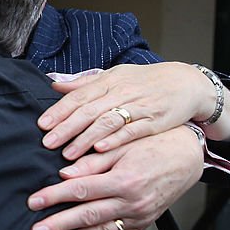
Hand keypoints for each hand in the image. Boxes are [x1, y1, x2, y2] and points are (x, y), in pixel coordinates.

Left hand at [28, 125, 203, 229]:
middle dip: (58, 226)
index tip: (33, 201)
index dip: (54, 196)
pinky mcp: (143, 224)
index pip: (80, 190)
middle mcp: (132, 203)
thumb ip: (93, 162)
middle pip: (87, 217)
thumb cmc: (154, 145)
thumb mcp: (123, 146)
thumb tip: (65, 173)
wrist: (187, 157)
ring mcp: (139, 217)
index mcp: (125, 180)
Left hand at [39, 62, 221, 159]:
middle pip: (89, 110)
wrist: (186, 83)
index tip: (42, 125)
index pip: (79, 96)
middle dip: (66, 128)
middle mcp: (122, 92)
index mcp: (109, 81)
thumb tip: (56, 85)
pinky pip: (132, 131)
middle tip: (47, 143)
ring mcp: (138, 107)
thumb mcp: (115, 76)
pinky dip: (115, 140)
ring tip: (68, 154)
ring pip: (107, 122)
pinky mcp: (153, 122)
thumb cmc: (146, 81)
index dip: (60, 111)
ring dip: (86, 139)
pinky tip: (100, 149)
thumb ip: (85, 83)